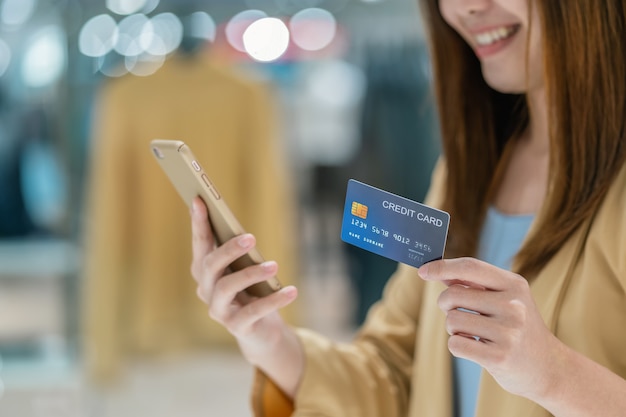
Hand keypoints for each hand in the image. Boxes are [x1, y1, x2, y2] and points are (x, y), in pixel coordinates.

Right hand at [189, 197, 297, 361]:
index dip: (198, 223)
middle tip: (251, 237)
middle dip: (228, 249)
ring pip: (226, 287)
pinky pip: (253, 311)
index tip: (199, 200)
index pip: (200, 244)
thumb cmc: (254, 291)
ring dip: (251, 274)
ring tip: (274, 265)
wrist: (262, 331)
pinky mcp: (236, 327)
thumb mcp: (248, 268)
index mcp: (206, 270)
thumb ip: (242, 252)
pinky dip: (273, 300)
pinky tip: (291, 291)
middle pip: (209, 265)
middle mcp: (206, 289)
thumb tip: (244, 234)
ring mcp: (218, 310)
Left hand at [418, 257, 561, 398]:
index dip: (442, 267)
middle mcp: (514, 305)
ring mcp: (508, 332)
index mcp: (514, 284)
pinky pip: (455, 344)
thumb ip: (474, 284)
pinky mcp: (500, 357)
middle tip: (458, 314)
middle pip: (453, 295)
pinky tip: (476, 348)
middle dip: (446, 305)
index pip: (470, 267)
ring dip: (453, 329)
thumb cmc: (517, 328)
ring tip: (473, 334)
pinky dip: (457, 346)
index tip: (423, 270)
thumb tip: (439, 272)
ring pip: (451, 321)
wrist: (549, 368)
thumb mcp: (505, 299)